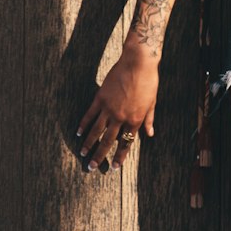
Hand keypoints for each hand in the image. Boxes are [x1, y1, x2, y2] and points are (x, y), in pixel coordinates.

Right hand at [77, 48, 158, 172]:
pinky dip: (84, 124)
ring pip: (96, 131)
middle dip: (100, 156)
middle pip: (108, 141)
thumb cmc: (149, 81)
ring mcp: (109, 108)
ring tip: (83, 153)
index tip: (114, 167)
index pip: (126, 143)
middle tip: (92, 167)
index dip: (120, 156)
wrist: (138, 63)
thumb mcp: (152, 102)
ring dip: (89, 143)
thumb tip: (150, 134)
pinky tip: (78, 133)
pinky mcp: (100, 98)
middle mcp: (120, 117)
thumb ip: (149, 119)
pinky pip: (90, 115)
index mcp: (135, 120)